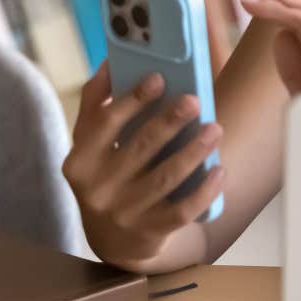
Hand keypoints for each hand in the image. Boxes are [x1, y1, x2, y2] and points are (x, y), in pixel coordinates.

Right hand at [61, 65, 226, 269]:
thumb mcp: (90, 145)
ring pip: (165, 178)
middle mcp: (97, 189)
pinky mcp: (149, 233)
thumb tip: (109, 60)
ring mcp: (123, 214)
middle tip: (194, 99)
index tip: (158, 77)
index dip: (132, 99)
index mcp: (80, 160)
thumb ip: (96, 104)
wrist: (112, 241)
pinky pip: (182, 211)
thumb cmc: (106, 176)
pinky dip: (204, 191)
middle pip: (139, 148)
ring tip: (215, 129)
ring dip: (194, 152)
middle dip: (169, 122)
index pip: (105, 123)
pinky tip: (220, 171)